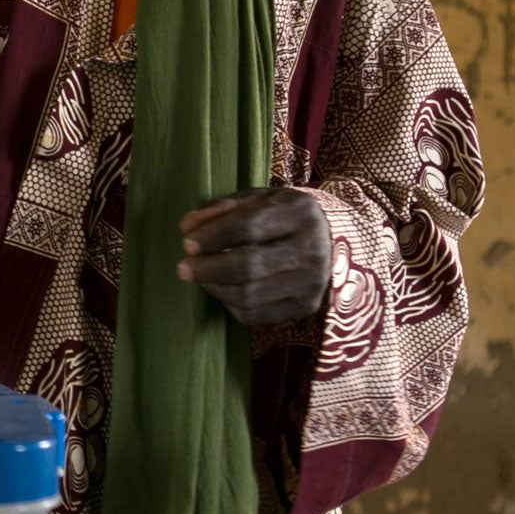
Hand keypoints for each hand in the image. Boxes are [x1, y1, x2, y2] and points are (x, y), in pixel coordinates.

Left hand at [176, 187, 330, 325]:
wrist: (330, 241)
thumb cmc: (283, 215)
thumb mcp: (258, 198)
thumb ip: (222, 209)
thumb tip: (187, 227)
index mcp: (300, 212)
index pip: (250, 225)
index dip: (213, 236)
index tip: (187, 243)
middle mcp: (312, 248)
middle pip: (250, 266)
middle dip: (209, 269)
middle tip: (183, 268)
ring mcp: (312, 283)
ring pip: (250, 295)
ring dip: (215, 288)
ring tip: (200, 277)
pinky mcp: (304, 307)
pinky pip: (256, 315)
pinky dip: (229, 304)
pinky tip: (221, 289)